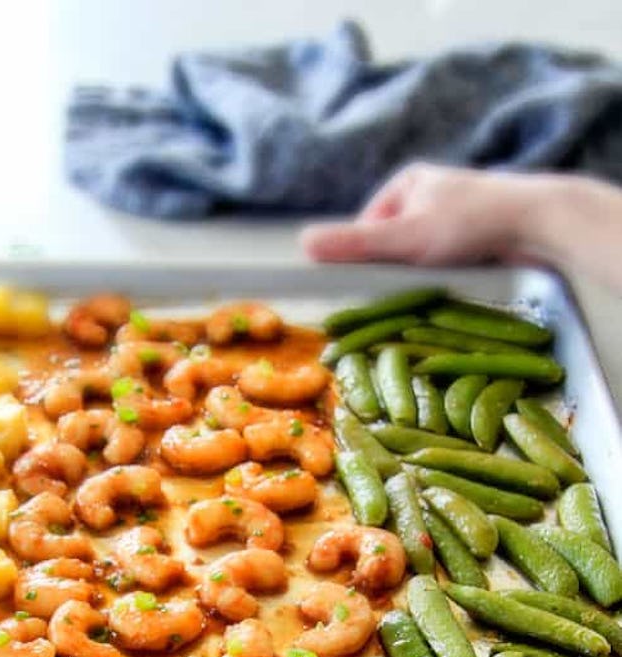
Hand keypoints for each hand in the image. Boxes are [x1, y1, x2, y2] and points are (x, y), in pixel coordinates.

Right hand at [301, 162, 544, 265]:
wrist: (539, 224)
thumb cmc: (470, 222)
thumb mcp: (403, 236)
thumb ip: (353, 244)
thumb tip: (302, 245)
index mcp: (407, 182)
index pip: (366, 228)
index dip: (364, 258)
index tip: (369, 285)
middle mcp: (430, 195)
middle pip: (393, 246)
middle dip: (396, 270)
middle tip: (405, 290)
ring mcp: (455, 217)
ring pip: (420, 258)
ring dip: (423, 277)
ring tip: (434, 288)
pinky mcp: (477, 238)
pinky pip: (447, 264)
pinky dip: (447, 277)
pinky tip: (455, 286)